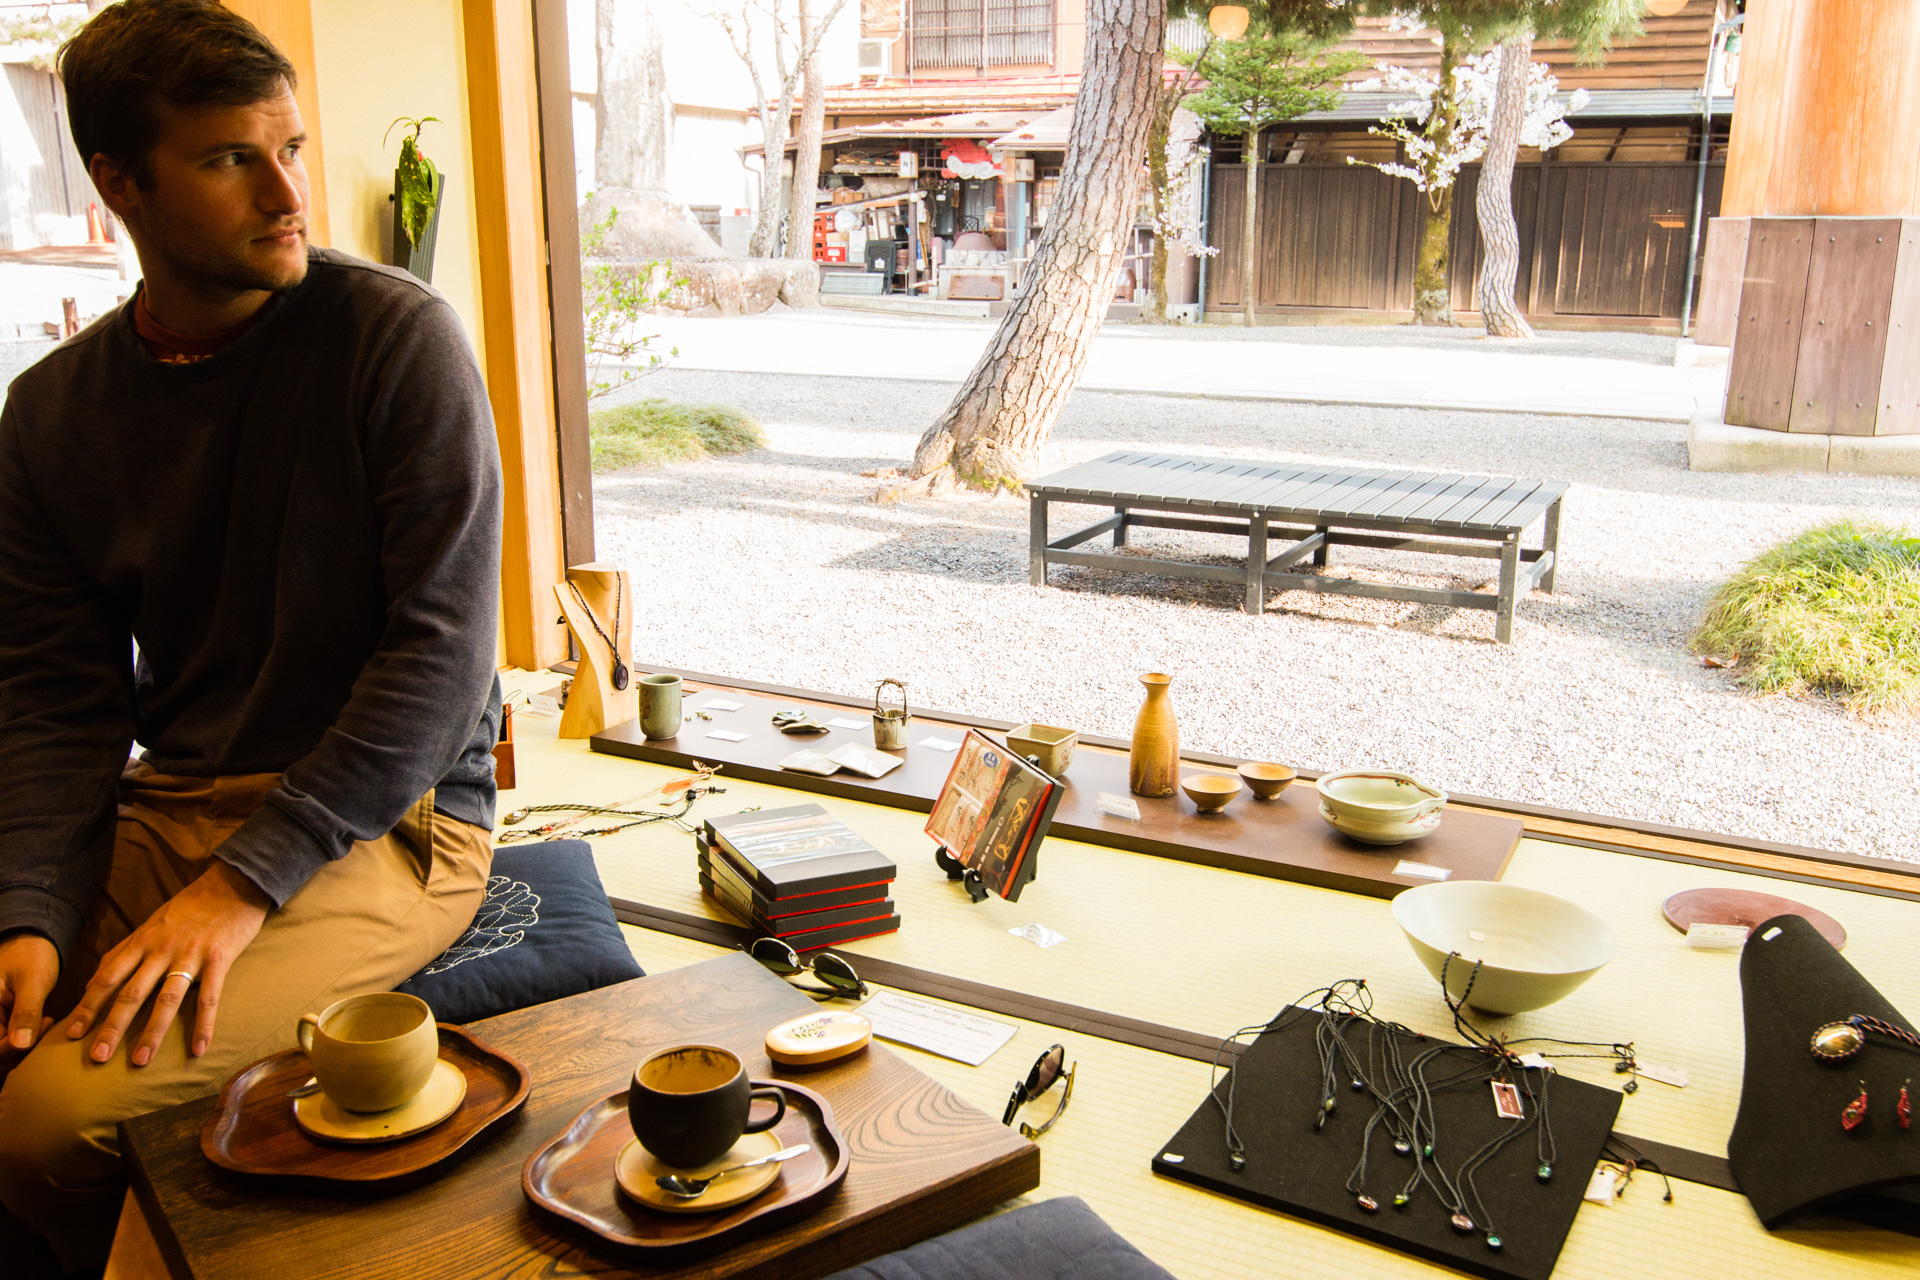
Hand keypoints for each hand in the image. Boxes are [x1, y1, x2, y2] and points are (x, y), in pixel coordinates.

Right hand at [1, 931, 58, 1055]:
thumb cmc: (31, 955)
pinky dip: (27, 1040)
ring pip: (4, 1050)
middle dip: (20, 1050)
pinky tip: (44, 1023)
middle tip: (46, 1024)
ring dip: (24, 1046)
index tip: (43, 1023)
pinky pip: (10, 1041)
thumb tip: (20, 1044)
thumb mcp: (31, 981)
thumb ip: (26, 1012)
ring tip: (46, 1022)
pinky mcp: (2, 1022)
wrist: (32, 941)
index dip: (13, 1048)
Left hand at [66, 861, 269, 1064]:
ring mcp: (190, 954)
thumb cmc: (191, 907)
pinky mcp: (219, 958)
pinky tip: (199, 1048)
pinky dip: (203, 1024)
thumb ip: (126, 951)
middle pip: (131, 992)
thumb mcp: (152, 924)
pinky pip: (209, 996)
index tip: (71, 1033)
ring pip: (166, 998)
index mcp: (142, 941)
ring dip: (153, 1032)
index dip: (88, 1006)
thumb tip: (97, 979)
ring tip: (141, 1060)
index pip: (107, 978)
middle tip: (96, 1057)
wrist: (233, 884)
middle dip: (112, 1026)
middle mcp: (161, 949)